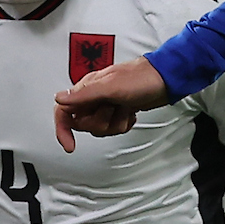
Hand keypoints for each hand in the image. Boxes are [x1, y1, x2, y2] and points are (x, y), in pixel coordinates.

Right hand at [54, 54, 168, 150]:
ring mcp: (107, 104)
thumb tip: (59, 99)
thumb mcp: (109, 87)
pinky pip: (114, 127)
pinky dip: (124, 123)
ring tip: (124, 109)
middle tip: (112, 110)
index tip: (69, 144)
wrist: (165, 80)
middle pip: (83, 124)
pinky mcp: (119, 110)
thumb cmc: (140, 78)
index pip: (64, 111)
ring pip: (100, 128)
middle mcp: (94, 96)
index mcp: (87, 88)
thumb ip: (83, 95)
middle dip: (99, 123)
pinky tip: (131, 112)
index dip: (63, 129)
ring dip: (114, 123)